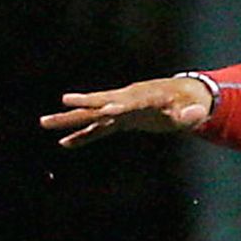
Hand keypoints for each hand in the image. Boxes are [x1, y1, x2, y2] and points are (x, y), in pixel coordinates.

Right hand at [39, 77, 213, 147]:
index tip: (106, 109)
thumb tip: (193, 117)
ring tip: (44, 122)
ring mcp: (123, 109)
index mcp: (149, 96)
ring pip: (93, 115)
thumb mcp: (196, 109)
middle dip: (84, 104)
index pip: (133, 101)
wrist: (186, 95)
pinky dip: (84, 136)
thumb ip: (192, 114)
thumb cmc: (192, 102)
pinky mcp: (122, 119)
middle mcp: (130, 100)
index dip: (121, 105)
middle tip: (61, 104)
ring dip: (71, 119)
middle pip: (103, 103)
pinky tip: (65, 144)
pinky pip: (100, 129)